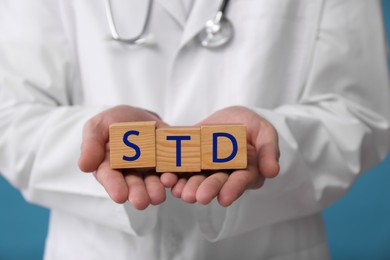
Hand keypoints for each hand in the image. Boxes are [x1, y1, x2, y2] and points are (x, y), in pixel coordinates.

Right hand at [78, 105, 168, 209]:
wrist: (138, 116)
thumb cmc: (112, 123)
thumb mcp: (97, 127)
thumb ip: (91, 145)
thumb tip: (84, 166)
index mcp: (108, 167)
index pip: (110, 178)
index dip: (115, 187)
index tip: (120, 195)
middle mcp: (129, 173)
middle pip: (133, 185)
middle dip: (137, 194)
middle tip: (141, 202)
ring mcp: (148, 169)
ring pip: (152, 183)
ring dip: (155, 190)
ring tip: (158, 196)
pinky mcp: (165, 163)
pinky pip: (170, 171)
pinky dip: (171, 177)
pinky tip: (172, 179)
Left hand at [161, 106, 279, 206]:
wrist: (229, 117)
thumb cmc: (250, 125)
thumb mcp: (264, 132)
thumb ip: (269, 150)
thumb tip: (273, 172)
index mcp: (245, 171)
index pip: (240, 182)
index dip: (233, 190)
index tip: (224, 199)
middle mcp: (225, 174)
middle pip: (216, 183)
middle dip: (206, 190)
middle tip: (197, 197)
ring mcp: (206, 169)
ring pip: (197, 181)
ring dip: (188, 187)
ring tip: (180, 192)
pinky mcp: (190, 161)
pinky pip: (181, 170)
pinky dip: (174, 175)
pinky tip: (167, 178)